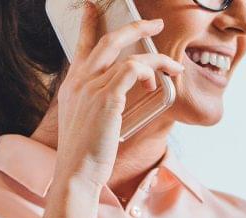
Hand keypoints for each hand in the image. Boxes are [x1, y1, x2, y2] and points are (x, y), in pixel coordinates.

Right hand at [52, 1, 183, 186]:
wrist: (75, 173)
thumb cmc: (83, 154)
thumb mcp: (83, 122)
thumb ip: (95, 103)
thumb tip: (116, 95)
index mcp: (71, 86)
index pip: (81, 46)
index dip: (88, 24)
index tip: (93, 7)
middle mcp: (79, 81)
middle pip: (108, 40)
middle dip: (135, 26)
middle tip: (154, 23)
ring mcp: (91, 88)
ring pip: (129, 55)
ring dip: (156, 59)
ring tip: (173, 66)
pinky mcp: (107, 98)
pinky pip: (133, 70)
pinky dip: (149, 72)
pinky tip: (155, 82)